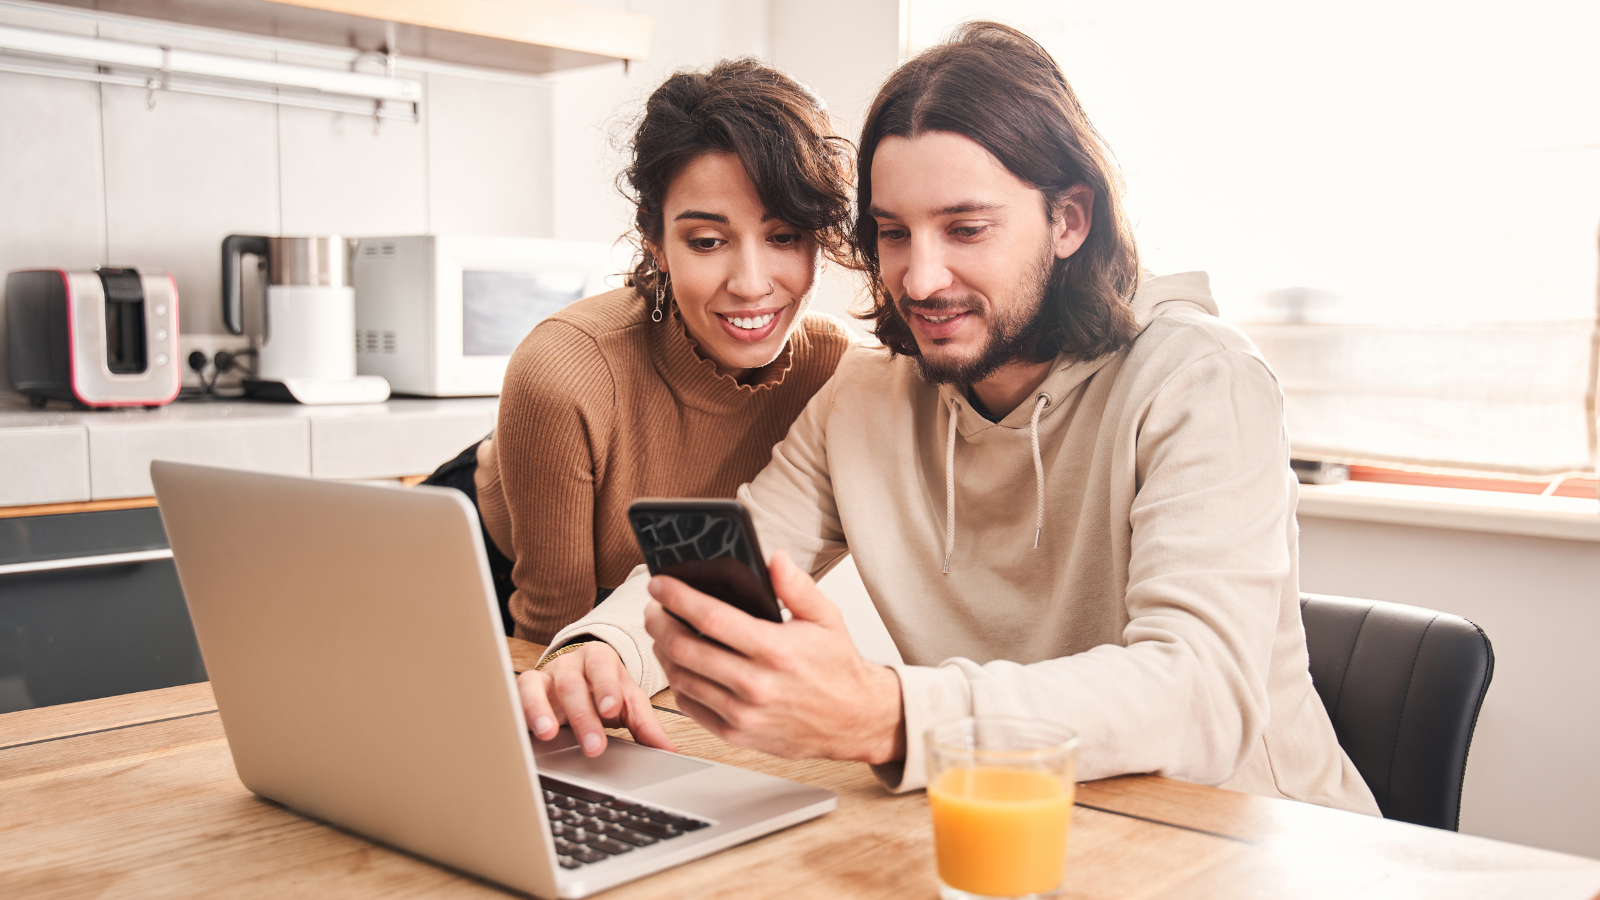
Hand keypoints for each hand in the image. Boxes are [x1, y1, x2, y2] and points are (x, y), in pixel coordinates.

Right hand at [516, 642, 677, 757]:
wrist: (579, 681)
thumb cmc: (605, 692)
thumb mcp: (628, 703)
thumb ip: (646, 725)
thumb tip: (668, 750)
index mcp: (600, 659)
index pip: (603, 665)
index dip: (606, 686)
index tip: (611, 709)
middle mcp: (571, 664)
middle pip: (573, 684)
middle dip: (583, 716)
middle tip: (593, 746)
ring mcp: (545, 675)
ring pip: (539, 686)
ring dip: (543, 711)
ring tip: (549, 734)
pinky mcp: (526, 689)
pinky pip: (517, 694)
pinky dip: (521, 711)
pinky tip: (526, 731)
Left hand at [643, 551, 904, 763]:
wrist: (854, 721)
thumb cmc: (838, 667)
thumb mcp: (826, 618)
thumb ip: (797, 587)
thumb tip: (774, 558)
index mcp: (776, 650)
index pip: (711, 618)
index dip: (678, 598)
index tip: (661, 585)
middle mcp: (756, 684)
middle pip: (686, 649)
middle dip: (660, 624)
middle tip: (653, 609)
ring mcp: (744, 714)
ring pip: (682, 679)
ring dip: (664, 653)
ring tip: (663, 634)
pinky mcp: (738, 735)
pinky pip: (692, 707)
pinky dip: (678, 683)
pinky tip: (679, 665)